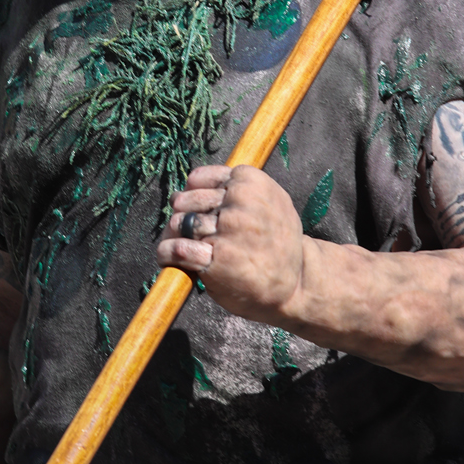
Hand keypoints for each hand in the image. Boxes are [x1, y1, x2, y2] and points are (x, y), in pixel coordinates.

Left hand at [156, 164, 305, 321]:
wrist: (297, 283)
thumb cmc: (277, 242)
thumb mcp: (269, 201)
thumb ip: (234, 189)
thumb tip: (183, 191)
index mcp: (250, 181)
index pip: (197, 179)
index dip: (192, 196)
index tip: (200, 211)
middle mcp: (240, 202)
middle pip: (185, 201)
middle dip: (181, 216)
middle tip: (189, 232)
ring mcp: (228, 231)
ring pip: (179, 224)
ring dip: (172, 236)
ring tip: (181, 246)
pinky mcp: (217, 259)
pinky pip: (176, 249)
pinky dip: (166, 254)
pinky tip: (170, 258)